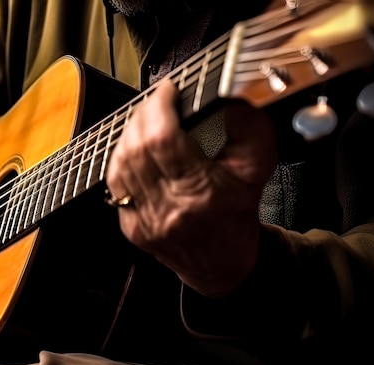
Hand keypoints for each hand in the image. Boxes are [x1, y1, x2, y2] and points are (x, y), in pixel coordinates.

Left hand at [106, 81, 275, 297]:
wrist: (222, 265)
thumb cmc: (238, 215)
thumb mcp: (257, 169)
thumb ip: (248, 129)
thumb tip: (228, 97)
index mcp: (200, 194)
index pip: (164, 139)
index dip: (159, 107)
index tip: (167, 90)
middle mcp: (168, 209)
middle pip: (137, 148)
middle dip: (143, 115)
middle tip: (157, 101)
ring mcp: (144, 220)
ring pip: (120, 164)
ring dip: (129, 134)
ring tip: (147, 120)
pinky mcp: (131, 226)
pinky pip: (116, 183)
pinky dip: (122, 158)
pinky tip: (136, 147)